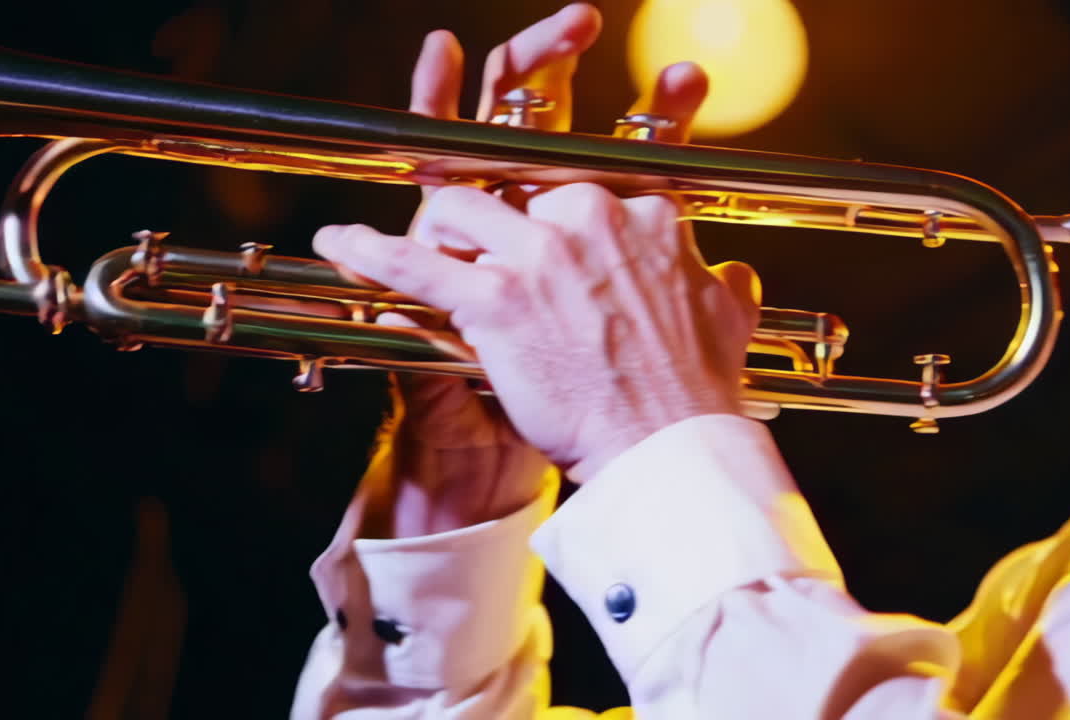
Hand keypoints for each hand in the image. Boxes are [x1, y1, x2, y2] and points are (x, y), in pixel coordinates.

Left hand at [318, 28, 757, 482]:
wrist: (671, 450)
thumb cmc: (696, 394)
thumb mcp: (725, 323)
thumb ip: (723, 286)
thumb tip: (732, 275)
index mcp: (645, 215)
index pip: (576, 189)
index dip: (547, 215)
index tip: (537, 234)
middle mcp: (591, 217)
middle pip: (514, 190)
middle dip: (492, 220)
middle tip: (482, 253)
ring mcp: (541, 254)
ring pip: (459, 209)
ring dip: (434, 227)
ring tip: (420, 245)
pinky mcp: (498, 299)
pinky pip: (416, 264)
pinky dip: (369, 252)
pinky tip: (337, 242)